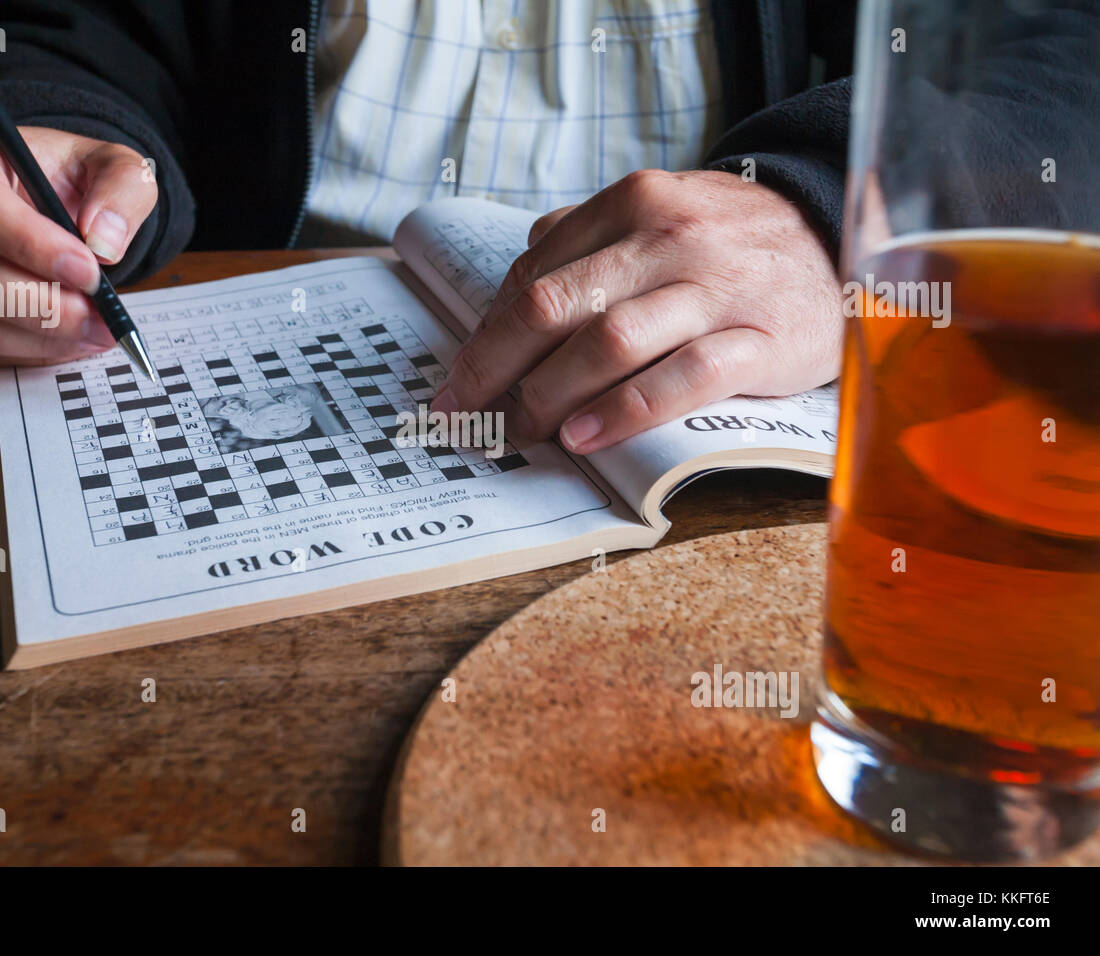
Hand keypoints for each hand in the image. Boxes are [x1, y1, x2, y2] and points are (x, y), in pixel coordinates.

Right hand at [0, 122, 157, 364]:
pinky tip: (67, 342)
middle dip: (39, 304)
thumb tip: (105, 244)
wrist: (42, 197)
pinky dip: (22, 351)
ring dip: (34, 335)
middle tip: (99, 316)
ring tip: (93, 332)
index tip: (89, 272)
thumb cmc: (67, 178)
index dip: (29, 244)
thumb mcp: (112, 165)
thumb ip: (122, 188)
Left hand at [431, 169, 842, 452]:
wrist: (839, 244)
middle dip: (497, 369)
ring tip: (523, 431)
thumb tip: (508, 294)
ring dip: (551, 394)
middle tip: (470, 416)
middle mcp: (671, 236)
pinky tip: (586, 437)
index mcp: (633, 202)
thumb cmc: (728, 244)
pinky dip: (625, 411)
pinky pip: (683, 378)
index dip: (484, 338)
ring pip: (610, 342)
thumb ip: (584, 243)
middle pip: (555, 307)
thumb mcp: (656, 217)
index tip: (454, 386)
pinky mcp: (762, 340)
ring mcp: (718, 288)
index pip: (534, 275)